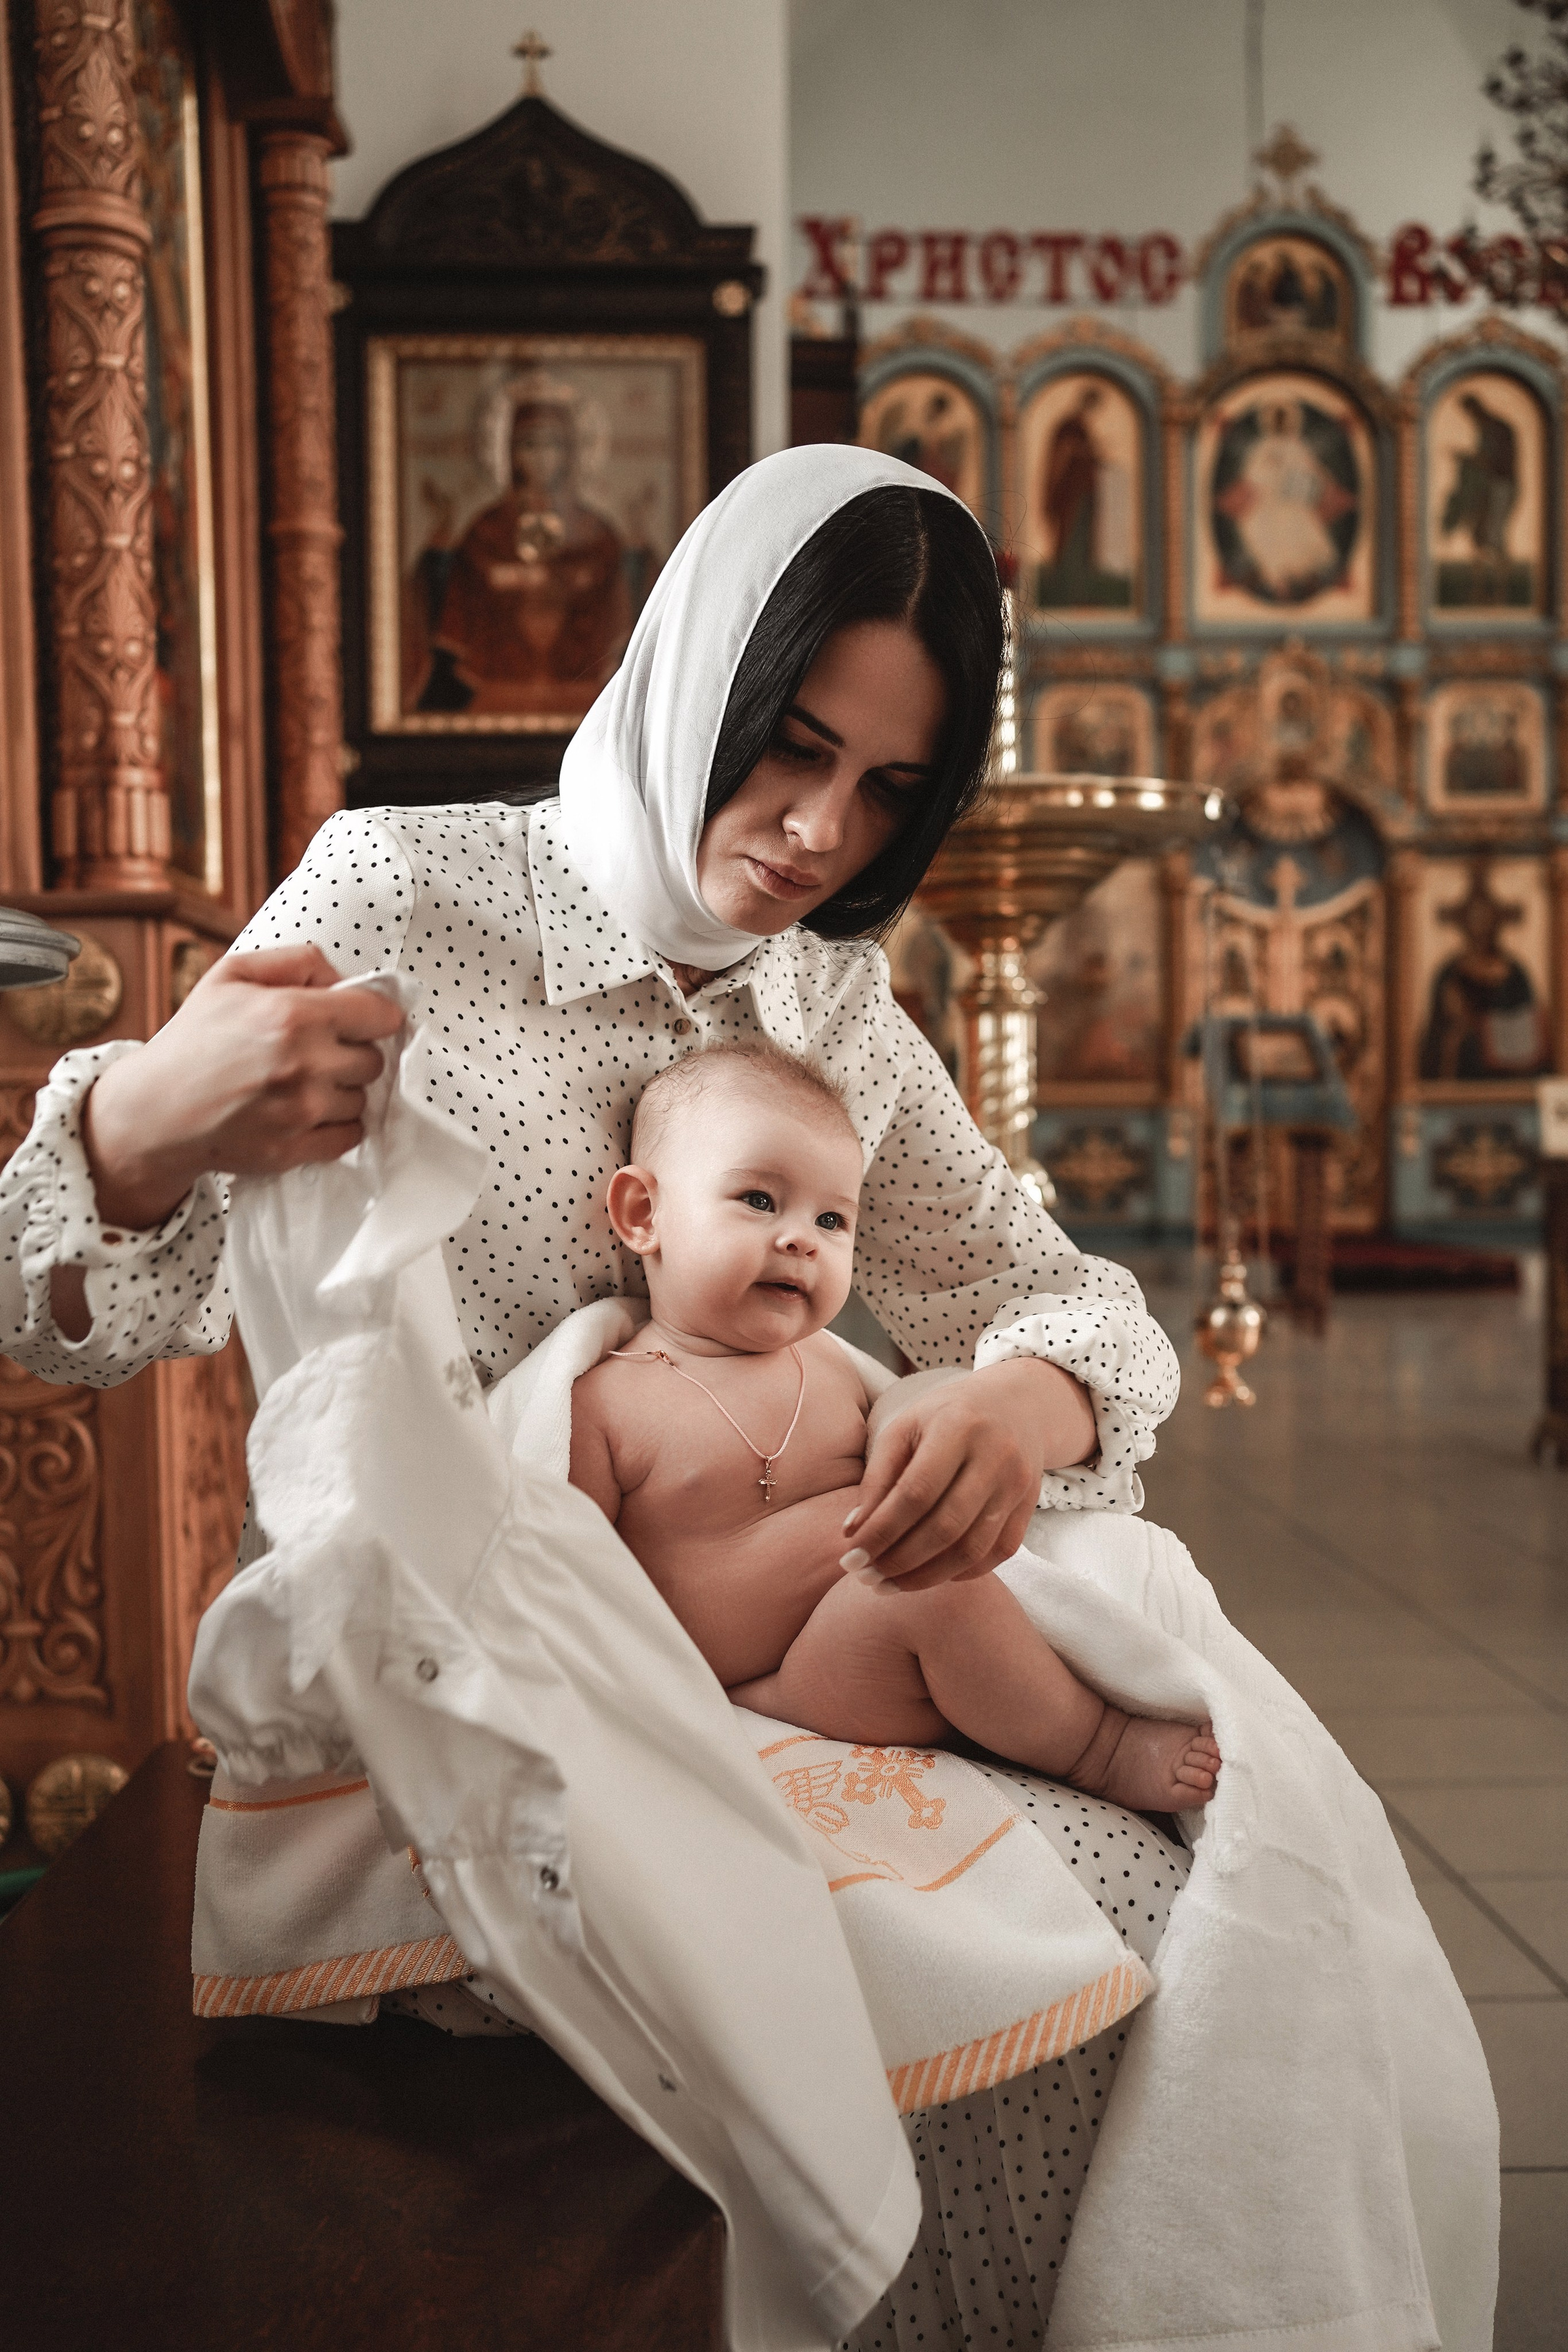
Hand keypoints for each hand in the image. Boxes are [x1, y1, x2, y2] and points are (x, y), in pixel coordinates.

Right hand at [81, 945, 404, 1229]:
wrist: (153, 1110)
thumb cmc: (193, 1039)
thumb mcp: (232, 975)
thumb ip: (297, 961)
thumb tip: (345, 978)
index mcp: (293, 1014)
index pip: (379, 1014)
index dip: (373, 1014)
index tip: (361, 1019)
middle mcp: (304, 1064)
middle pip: (373, 1060)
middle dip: (351, 1053)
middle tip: (316, 1052)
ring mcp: (301, 1112)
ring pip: (361, 1099)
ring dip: (340, 1091)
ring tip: (298, 1083)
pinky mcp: (294, 1150)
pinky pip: (350, 1136)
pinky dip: (334, 1125)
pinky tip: (303, 1111)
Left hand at [840, 1358, 1096, 1591]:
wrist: (1016, 1403)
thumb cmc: (946, 1416)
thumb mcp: (905, 1429)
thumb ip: (878, 1478)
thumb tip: (853, 1533)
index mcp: (957, 1427)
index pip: (915, 1493)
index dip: (881, 1531)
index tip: (851, 1558)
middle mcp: (994, 1456)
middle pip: (945, 1527)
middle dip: (899, 1561)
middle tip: (866, 1578)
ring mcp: (1017, 1484)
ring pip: (972, 1549)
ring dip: (926, 1577)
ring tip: (889, 1585)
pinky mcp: (1029, 1505)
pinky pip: (997, 1553)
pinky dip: (961, 1572)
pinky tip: (930, 1574)